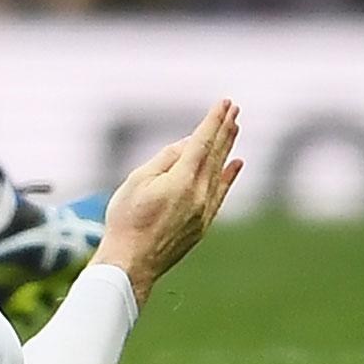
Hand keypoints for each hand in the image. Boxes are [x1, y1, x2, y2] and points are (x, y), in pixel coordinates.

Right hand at [96, 99, 243, 304]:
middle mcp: (200, 194)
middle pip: (216, 154)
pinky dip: (229, 176)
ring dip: (228, 147)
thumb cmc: (127, 218)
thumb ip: (165, 160)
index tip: (224, 103)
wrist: (133, 260)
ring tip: (236, 128)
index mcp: (182, 180)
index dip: (213, 121)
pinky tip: (235, 164)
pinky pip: (221, 192)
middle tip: (234, 109)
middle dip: (225, 129)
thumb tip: (187, 144)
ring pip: (220, 171)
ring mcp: (205, 210)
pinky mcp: (203, 223)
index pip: (201, 142)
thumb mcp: (138, 181)